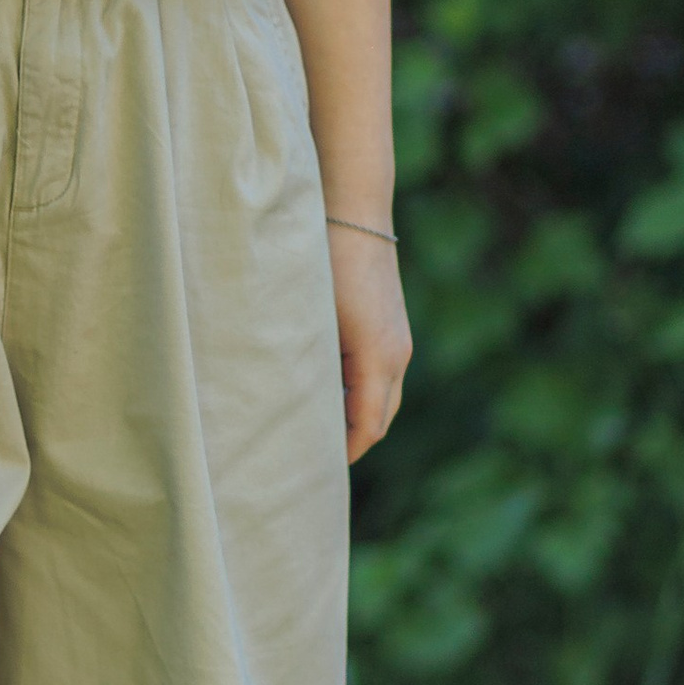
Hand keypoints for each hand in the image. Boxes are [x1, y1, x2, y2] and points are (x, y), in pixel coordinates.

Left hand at [329, 223, 412, 461]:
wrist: (354, 212)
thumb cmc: (325, 260)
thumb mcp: (311, 318)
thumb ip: (306, 364)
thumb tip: (285, 407)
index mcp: (378, 358)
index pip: (367, 426)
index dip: (343, 453)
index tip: (314, 472)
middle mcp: (396, 354)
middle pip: (378, 419)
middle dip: (351, 443)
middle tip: (312, 462)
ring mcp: (397, 341)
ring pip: (381, 398)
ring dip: (355, 418)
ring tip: (316, 433)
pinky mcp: (390, 328)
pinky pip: (379, 376)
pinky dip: (358, 394)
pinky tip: (326, 394)